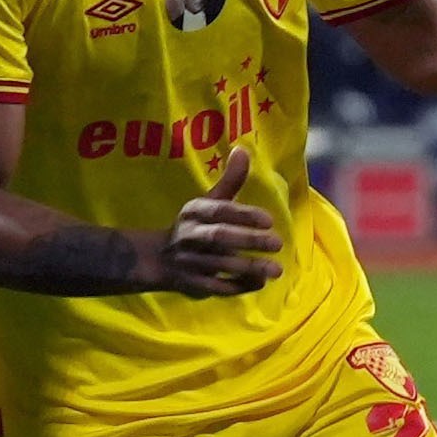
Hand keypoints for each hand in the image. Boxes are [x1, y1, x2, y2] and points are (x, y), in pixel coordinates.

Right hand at [162, 143, 287, 294]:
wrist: (159, 258)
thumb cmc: (196, 225)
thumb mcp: (209, 201)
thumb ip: (230, 180)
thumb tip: (243, 149)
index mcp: (194, 212)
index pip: (218, 211)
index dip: (243, 215)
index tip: (269, 220)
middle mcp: (190, 235)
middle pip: (219, 237)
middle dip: (249, 240)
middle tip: (278, 243)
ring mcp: (189, 261)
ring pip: (219, 265)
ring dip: (249, 268)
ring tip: (276, 270)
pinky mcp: (192, 284)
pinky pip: (216, 287)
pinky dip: (237, 286)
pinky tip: (259, 283)